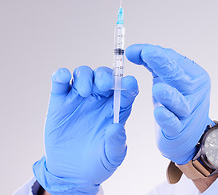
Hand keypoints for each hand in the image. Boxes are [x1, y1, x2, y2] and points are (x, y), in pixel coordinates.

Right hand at [33, 66, 137, 194]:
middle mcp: (99, 99)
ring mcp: (79, 97)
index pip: (126, 90)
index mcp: (116, 108)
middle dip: (105, 76)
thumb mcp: (111, 157)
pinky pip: (60, 82)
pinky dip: (60, 75)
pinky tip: (62, 76)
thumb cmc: (97, 162)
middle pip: (104, 76)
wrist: (71, 172)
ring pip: (84, 74)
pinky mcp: (60, 101)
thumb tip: (118, 127)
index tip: (130, 83)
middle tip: (104, 85)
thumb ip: (116, 143)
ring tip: (83, 92)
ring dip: (85, 76)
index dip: (129, 84)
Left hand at [126, 44, 213, 164]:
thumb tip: (131, 51)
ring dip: (169, 95)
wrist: (190, 131)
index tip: (137, 50)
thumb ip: (150, 63)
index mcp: (192, 75)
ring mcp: (189, 111)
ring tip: (158, 89)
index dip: (156, 54)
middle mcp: (194, 91)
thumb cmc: (175, 99)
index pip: (173, 60)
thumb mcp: (164, 78)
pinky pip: (174, 124)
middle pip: (178, 76)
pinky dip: (167, 118)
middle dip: (163, 64)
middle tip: (148, 53)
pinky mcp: (180, 130)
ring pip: (179, 102)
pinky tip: (159, 112)